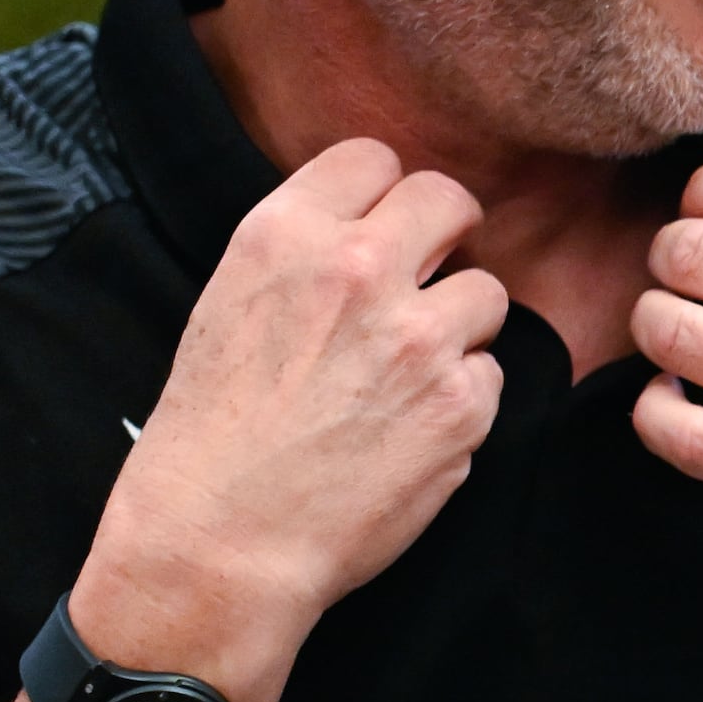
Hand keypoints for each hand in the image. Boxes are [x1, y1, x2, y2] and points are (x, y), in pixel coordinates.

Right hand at [70, 139, 510, 701]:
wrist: (220, 543)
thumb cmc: (211, 437)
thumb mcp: (229, 307)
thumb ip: (304, 256)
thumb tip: (372, 230)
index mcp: (285, 235)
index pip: (372, 157)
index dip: (384, 194)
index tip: (383, 226)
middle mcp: (358, 270)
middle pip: (448, 199)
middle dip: (445, 236)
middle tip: (427, 278)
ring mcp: (418, 336)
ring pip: (487, 291)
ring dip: (461, 325)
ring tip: (410, 373)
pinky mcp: (461, 403)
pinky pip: (491, 373)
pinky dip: (464, 399)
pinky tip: (414, 429)